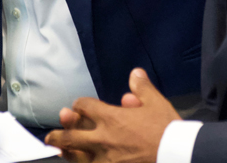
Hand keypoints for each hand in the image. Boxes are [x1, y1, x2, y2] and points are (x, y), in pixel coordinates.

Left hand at [45, 69, 179, 162]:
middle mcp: (102, 138)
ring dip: (66, 152)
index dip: (80, 105)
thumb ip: (142, 88)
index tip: (79, 107)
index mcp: (111, 118)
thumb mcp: (156, 103)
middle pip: (72, 135)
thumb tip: (134, 73)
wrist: (175, 154)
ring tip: (58, 150)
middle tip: (51, 136)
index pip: (85, 107)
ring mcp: (105, 159)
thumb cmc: (166, 129)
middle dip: (60, 133)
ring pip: (77, 156)